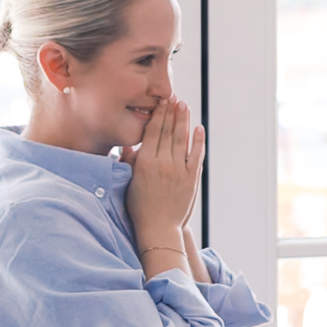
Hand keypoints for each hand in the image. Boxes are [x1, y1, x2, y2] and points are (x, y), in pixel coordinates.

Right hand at [128, 98, 204, 271]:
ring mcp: (179, 171)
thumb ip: (128, 161)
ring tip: (184, 106)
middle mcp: (162, 164)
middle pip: (168, 132)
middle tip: (174, 97)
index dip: (158, 115)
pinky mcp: (191, 179)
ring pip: (182, 140)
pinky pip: (196, 155)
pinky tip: (199, 128)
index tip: (161, 102)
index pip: (153, 132)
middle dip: (171, 113)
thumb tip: (127, 144)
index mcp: (145, 163)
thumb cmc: (140, 207)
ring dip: (184, 121)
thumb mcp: (129, 182)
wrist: (158, 229)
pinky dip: (198, 141)